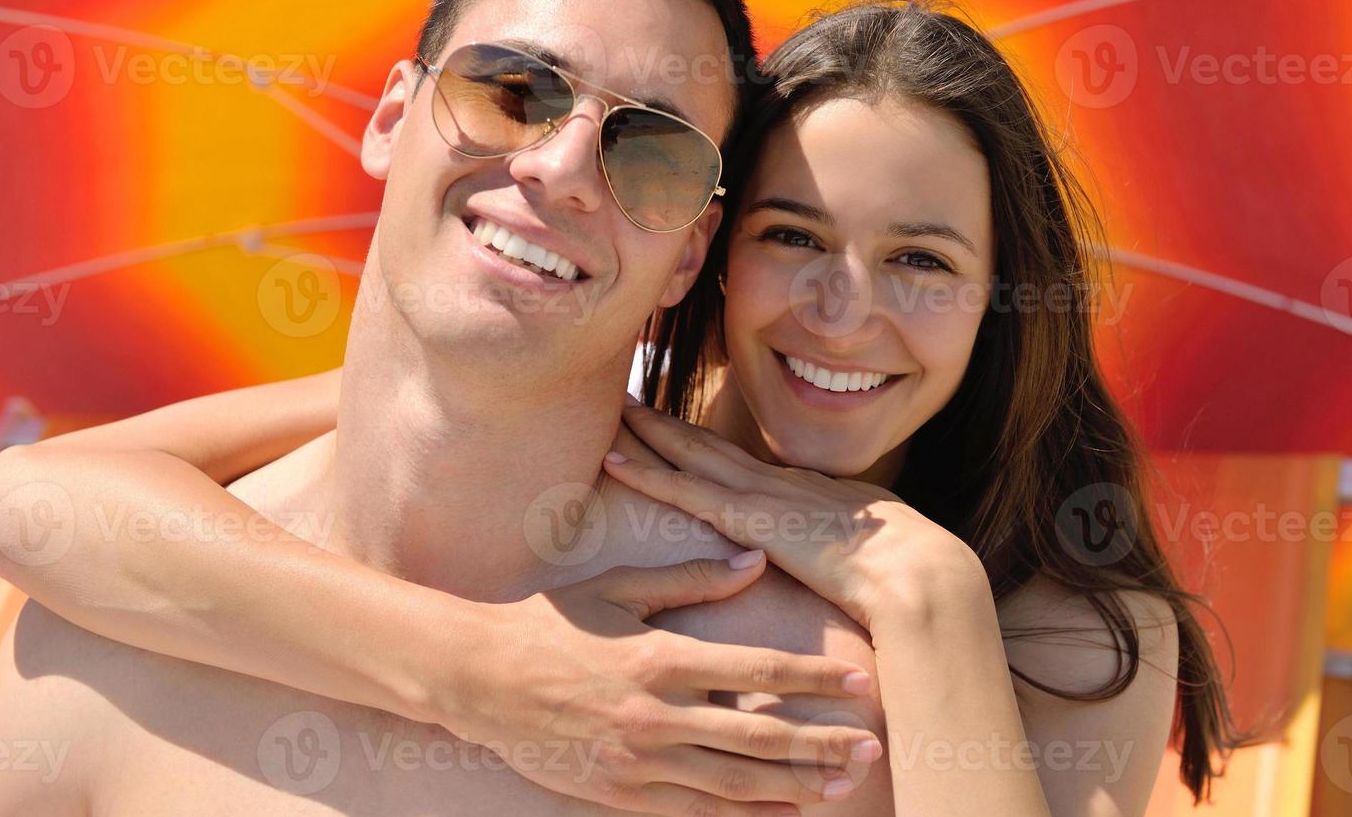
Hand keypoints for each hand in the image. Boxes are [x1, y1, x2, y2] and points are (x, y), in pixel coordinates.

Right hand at [448, 555, 881, 815]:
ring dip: (795, 787)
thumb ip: (691, 578)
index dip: (813, 680)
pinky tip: (783, 812)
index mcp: (660, 658)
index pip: (757, 673)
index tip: (859, 682)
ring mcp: (638, 762)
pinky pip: (695, 812)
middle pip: (758, 740)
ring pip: (734, 786)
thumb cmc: (551, 622)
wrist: (478, 678)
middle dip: (822, 744)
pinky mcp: (621, 793)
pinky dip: (744, 816)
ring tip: (843, 784)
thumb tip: (754, 560)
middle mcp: (656, 716)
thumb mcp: (618, 589)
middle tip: (873, 745)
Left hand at [605, 403, 988, 632]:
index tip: (678, 430)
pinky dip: (646, 472)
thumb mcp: (866, 552)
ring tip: (615, 410)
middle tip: (629, 400)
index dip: (706, 445)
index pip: (741, 464)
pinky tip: (614, 461)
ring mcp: (760, 495)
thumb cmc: (902, 573)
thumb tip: (839, 560)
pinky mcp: (747, 517)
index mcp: (803, 491)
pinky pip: (683, 489)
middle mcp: (777, 482)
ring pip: (689, 455)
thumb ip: (842, 548)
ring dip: (648, 433)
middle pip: (709, 446)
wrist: (915, 573)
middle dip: (668, 424)